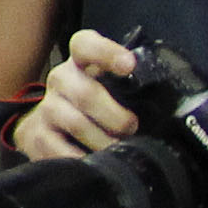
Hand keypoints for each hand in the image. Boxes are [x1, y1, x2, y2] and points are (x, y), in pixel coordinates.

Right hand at [13, 29, 138, 161]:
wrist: (51, 124)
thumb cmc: (96, 104)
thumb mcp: (113, 87)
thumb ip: (133, 89)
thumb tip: (172, 108)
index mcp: (83, 62)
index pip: (87, 45)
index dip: (107, 53)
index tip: (129, 66)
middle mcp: (61, 79)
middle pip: (86, 93)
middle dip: (115, 116)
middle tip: (132, 129)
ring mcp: (46, 107)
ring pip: (76, 123)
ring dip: (103, 141)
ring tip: (117, 149)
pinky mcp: (35, 135)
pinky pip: (60, 150)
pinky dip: (81, 158)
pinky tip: (93, 162)